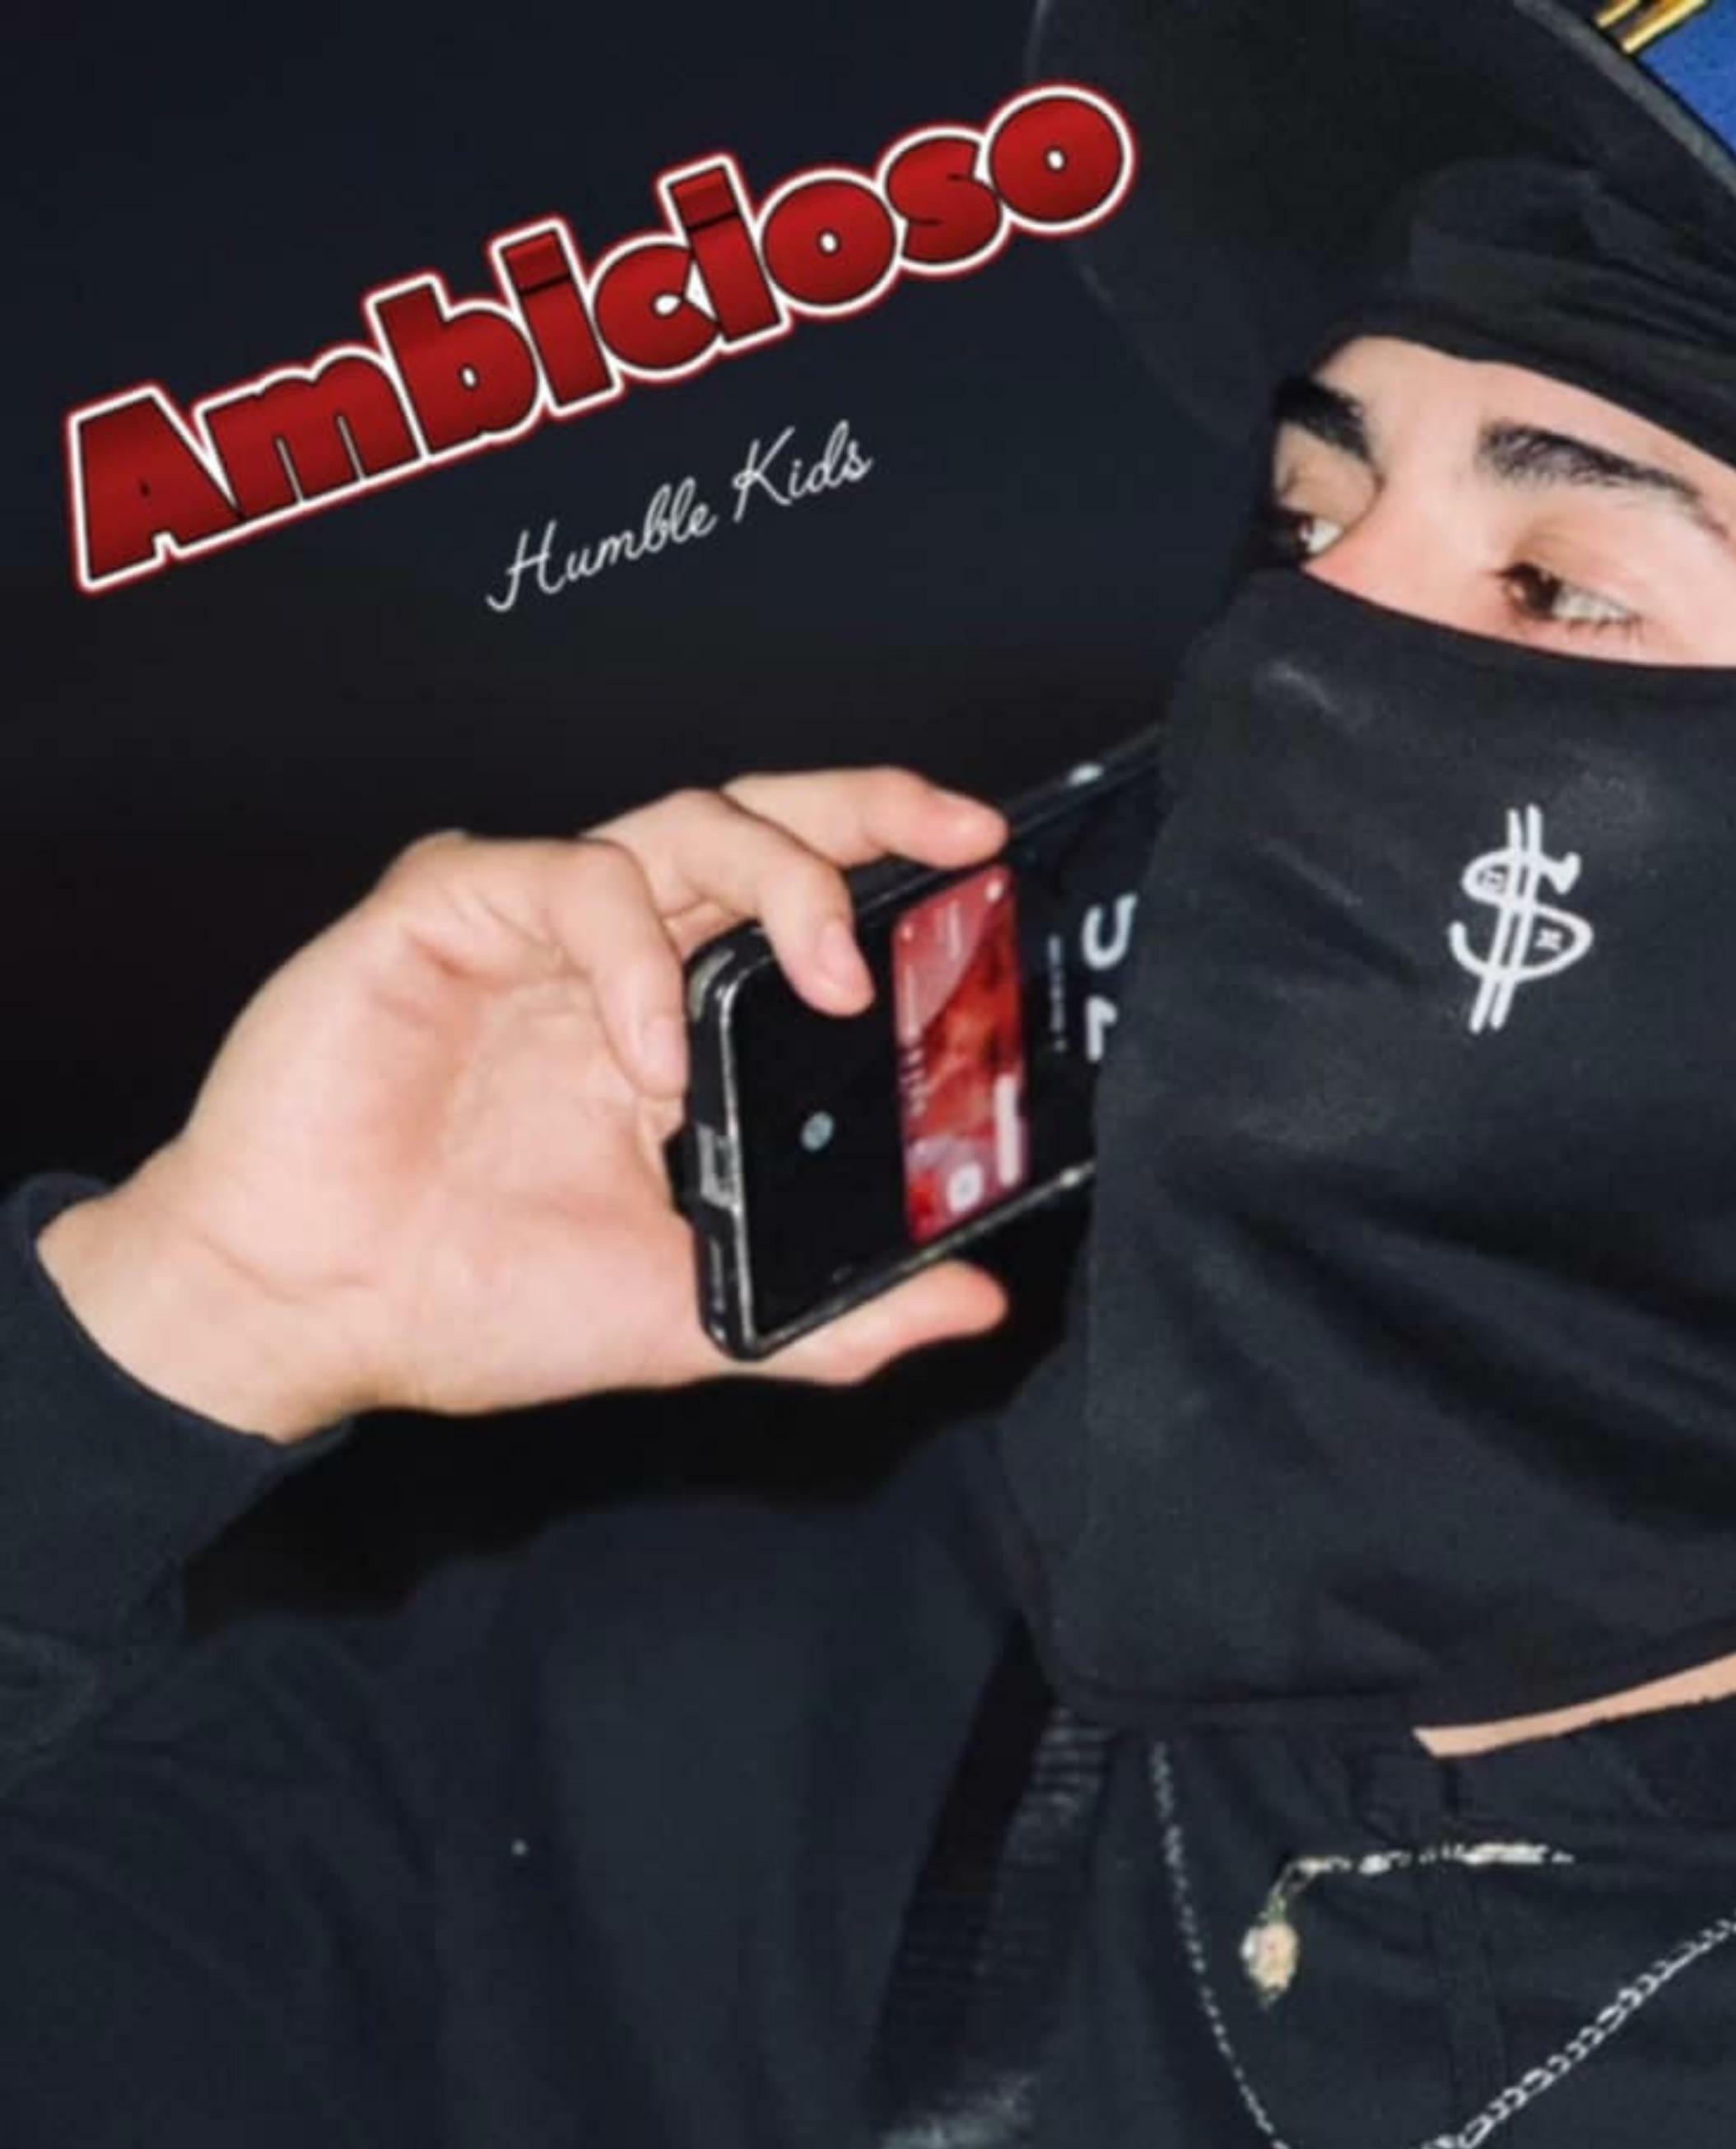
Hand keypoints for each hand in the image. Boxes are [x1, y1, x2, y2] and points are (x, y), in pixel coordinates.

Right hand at [37, 770, 1014, 1438]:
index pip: (806, 907)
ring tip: (827, 983)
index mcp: (681, 1022)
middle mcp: (618, 955)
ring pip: (681, 823)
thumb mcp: (699, 1313)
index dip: (893, 874)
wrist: (315, 1319)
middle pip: (762, 824)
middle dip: (869, 811)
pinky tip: (649, 1057)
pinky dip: (630, 957)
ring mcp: (532, 925)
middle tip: (958, 838)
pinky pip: (566, 878)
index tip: (989, 877)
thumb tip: (973, 1300)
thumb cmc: (480, 1300)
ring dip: (778, 883)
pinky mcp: (441, 912)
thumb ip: (839, 1311)